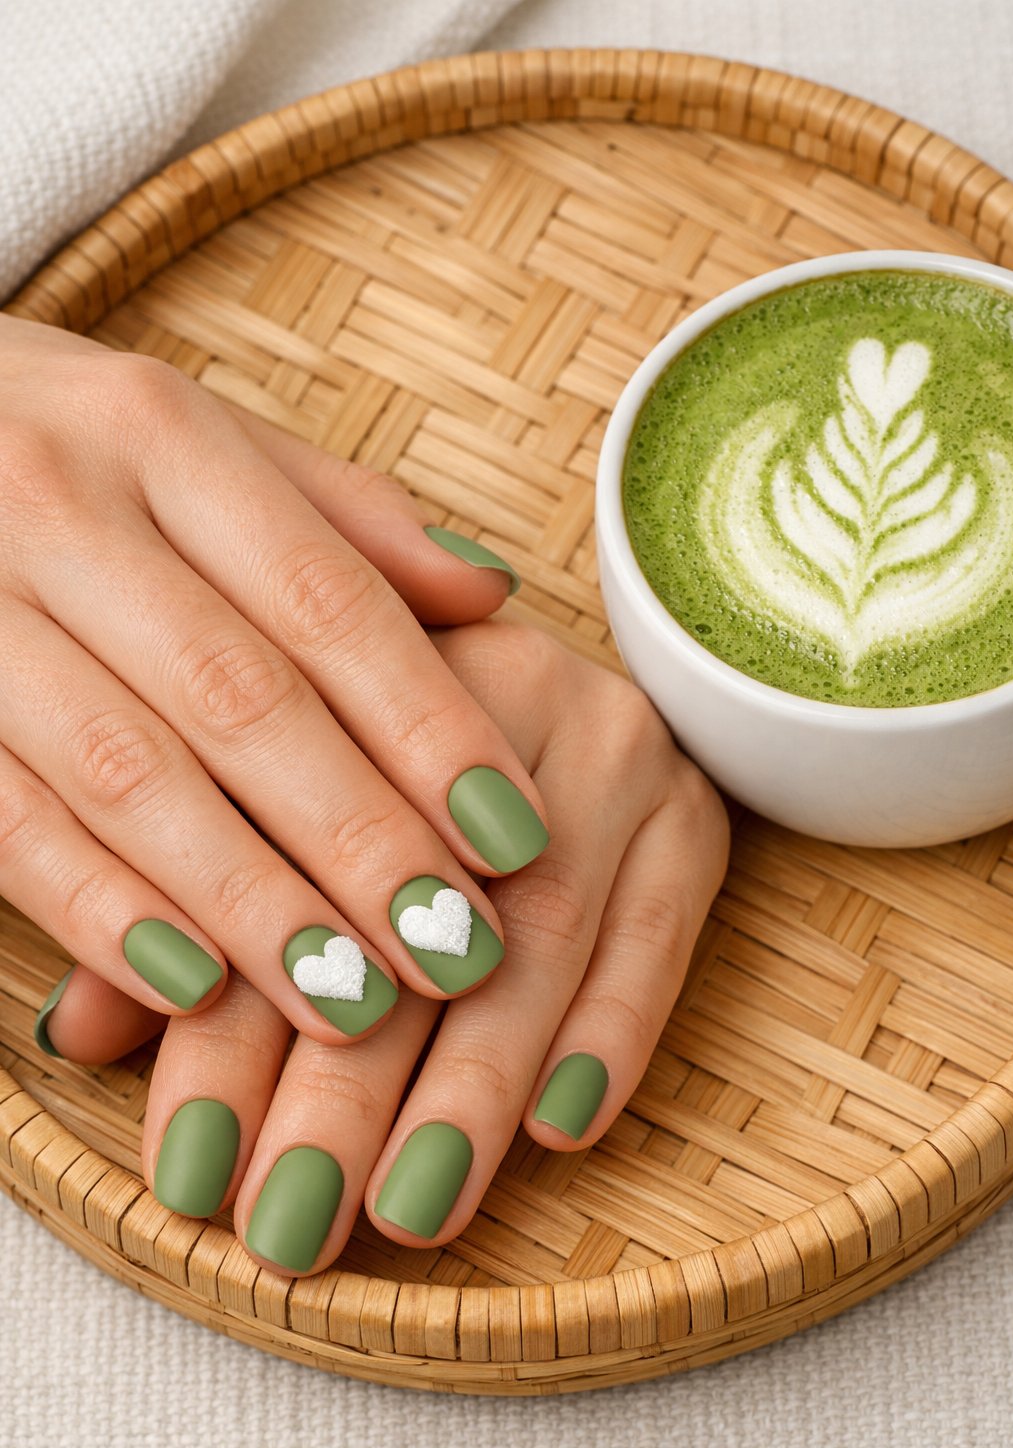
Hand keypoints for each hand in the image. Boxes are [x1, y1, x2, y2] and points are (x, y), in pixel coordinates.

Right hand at [0, 315, 550, 1054]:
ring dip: (251, 901)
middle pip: (240, 699)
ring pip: (128, 775)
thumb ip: (343, 518)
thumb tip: (491, 592)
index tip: (516, 839)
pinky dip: (103, 913)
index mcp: (160, 434)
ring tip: (356, 1002)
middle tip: (457, 949)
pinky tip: (195, 991)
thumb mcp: (199, 441)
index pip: (326, 601)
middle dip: (359, 838)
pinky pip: (10, 822)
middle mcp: (60, 508)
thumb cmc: (67, 448)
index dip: (429, 727)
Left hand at [40, 622, 729, 1272]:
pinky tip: (562, 1128)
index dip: (230, 1025)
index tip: (190, 1169)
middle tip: (293, 1220)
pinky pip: (661, 930)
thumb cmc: (397, 771)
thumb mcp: (292, 804)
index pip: (283, 871)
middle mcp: (490, 700)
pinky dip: (612, 1032)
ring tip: (414, 1207)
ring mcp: (607, 754)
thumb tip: (80, 1037)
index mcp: (359, 685)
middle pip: (409, 913)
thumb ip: (197, 910)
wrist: (579, 699)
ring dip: (474, 1086)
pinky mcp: (692, 811)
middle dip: (346, 1084)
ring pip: (537, 935)